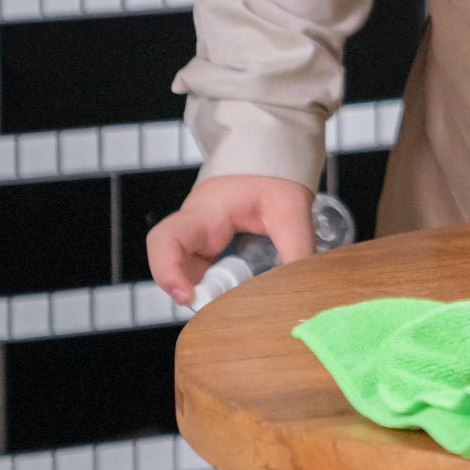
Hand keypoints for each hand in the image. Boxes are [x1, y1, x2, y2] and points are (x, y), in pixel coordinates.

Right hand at [145, 175, 313, 305]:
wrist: (275, 160)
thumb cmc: (275, 175)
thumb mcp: (291, 212)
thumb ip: (298, 250)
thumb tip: (303, 289)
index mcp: (205, 213)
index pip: (166, 240)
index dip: (167, 272)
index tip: (188, 296)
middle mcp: (195, 229)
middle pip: (174, 268)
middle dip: (195, 292)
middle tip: (224, 309)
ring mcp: (202, 241)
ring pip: (191, 276)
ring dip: (211, 294)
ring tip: (241, 302)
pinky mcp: (213, 250)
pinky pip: (209, 276)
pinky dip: (223, 290)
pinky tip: (245, 295)